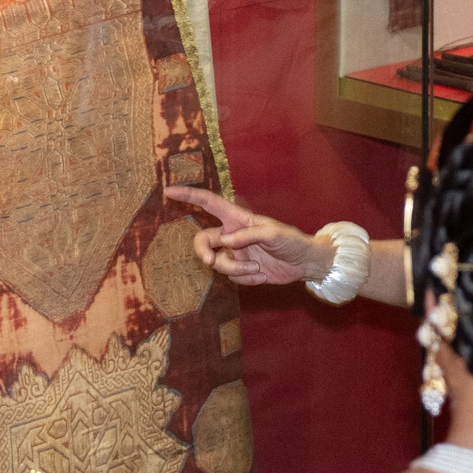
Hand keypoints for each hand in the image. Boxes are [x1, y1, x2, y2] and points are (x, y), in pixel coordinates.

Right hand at [164, 185, 331, 287]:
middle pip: (202, 240)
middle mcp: (232, 235)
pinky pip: (231, 278)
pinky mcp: (240, 270)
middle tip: (209, 261)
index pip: (208, 204)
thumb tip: (225, 242)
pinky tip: (262, 276)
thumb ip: (249, 235)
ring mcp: (235, 253)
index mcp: (237, 219)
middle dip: (202, 251)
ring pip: (218, 263)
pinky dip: (245, 280)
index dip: (188, 196)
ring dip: (236, 270)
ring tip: (258, 270)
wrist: (304, 264)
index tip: (168, 192)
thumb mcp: (273, 234)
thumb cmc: (292, 241)